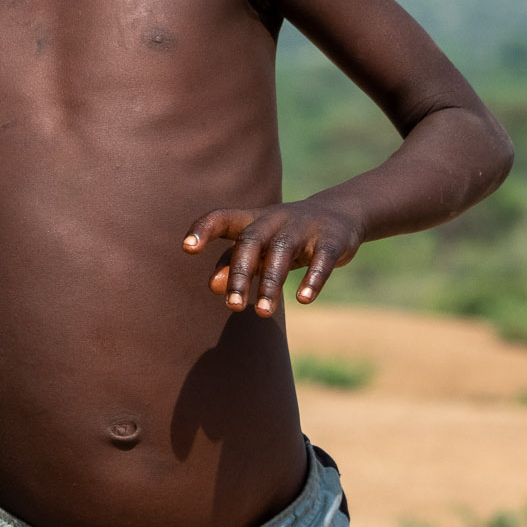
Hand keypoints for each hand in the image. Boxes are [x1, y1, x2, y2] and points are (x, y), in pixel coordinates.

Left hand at [182, 199, 362, 315]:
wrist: (339, 214)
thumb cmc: (285, 236)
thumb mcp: (260, 247)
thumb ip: (234, 264)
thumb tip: (213, 287)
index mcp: (251, 220)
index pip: (221, 218)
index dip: (203, 229)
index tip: (187, 248)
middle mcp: (273, 220)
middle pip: (250, 242)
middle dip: (240, 274)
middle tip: (233, 307)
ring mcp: (303, 228)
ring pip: (281, 252)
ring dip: (271, 283)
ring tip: (263, 313)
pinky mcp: (330, 240)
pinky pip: (321, 259)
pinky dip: (312, 279)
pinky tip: (302, 299)